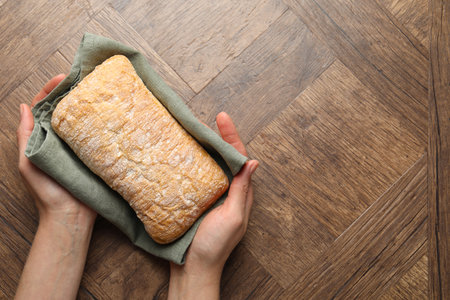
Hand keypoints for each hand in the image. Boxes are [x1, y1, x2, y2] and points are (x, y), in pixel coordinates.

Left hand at [15, 75, 95, 299]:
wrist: (70, 217)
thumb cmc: (47, 192)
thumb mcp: (27, 162)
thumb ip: (25, 136)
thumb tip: (24, 107)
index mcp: (44, 138)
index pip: (46, 108)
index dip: (52, 90)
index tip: (63, 77)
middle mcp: (63, 140)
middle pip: (67, 110)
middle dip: (74, 93)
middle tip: (86, 78)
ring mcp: (81, 147)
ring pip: (84, 121)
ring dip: (90, 106)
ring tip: (99, 91)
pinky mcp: (96, 155)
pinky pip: (98, 136)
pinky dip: (102, 124)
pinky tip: (110, 114)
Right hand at [169, 112, 257, 299]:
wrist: (193, 268)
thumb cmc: (214, 246)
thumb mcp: (233, 218)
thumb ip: (242, 191)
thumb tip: (254, 163)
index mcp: (241, 194)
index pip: (240, 159)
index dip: (232, 137)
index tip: (222, 118)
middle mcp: (229, 192)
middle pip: (227, 158)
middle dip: (222, 137)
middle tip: (212, 118)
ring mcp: (213, 196)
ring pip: (213, 166)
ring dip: (208, 147)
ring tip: (199, 129)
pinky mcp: (198, 200)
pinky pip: (199, 176)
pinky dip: (195, 162)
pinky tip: (185, 154)